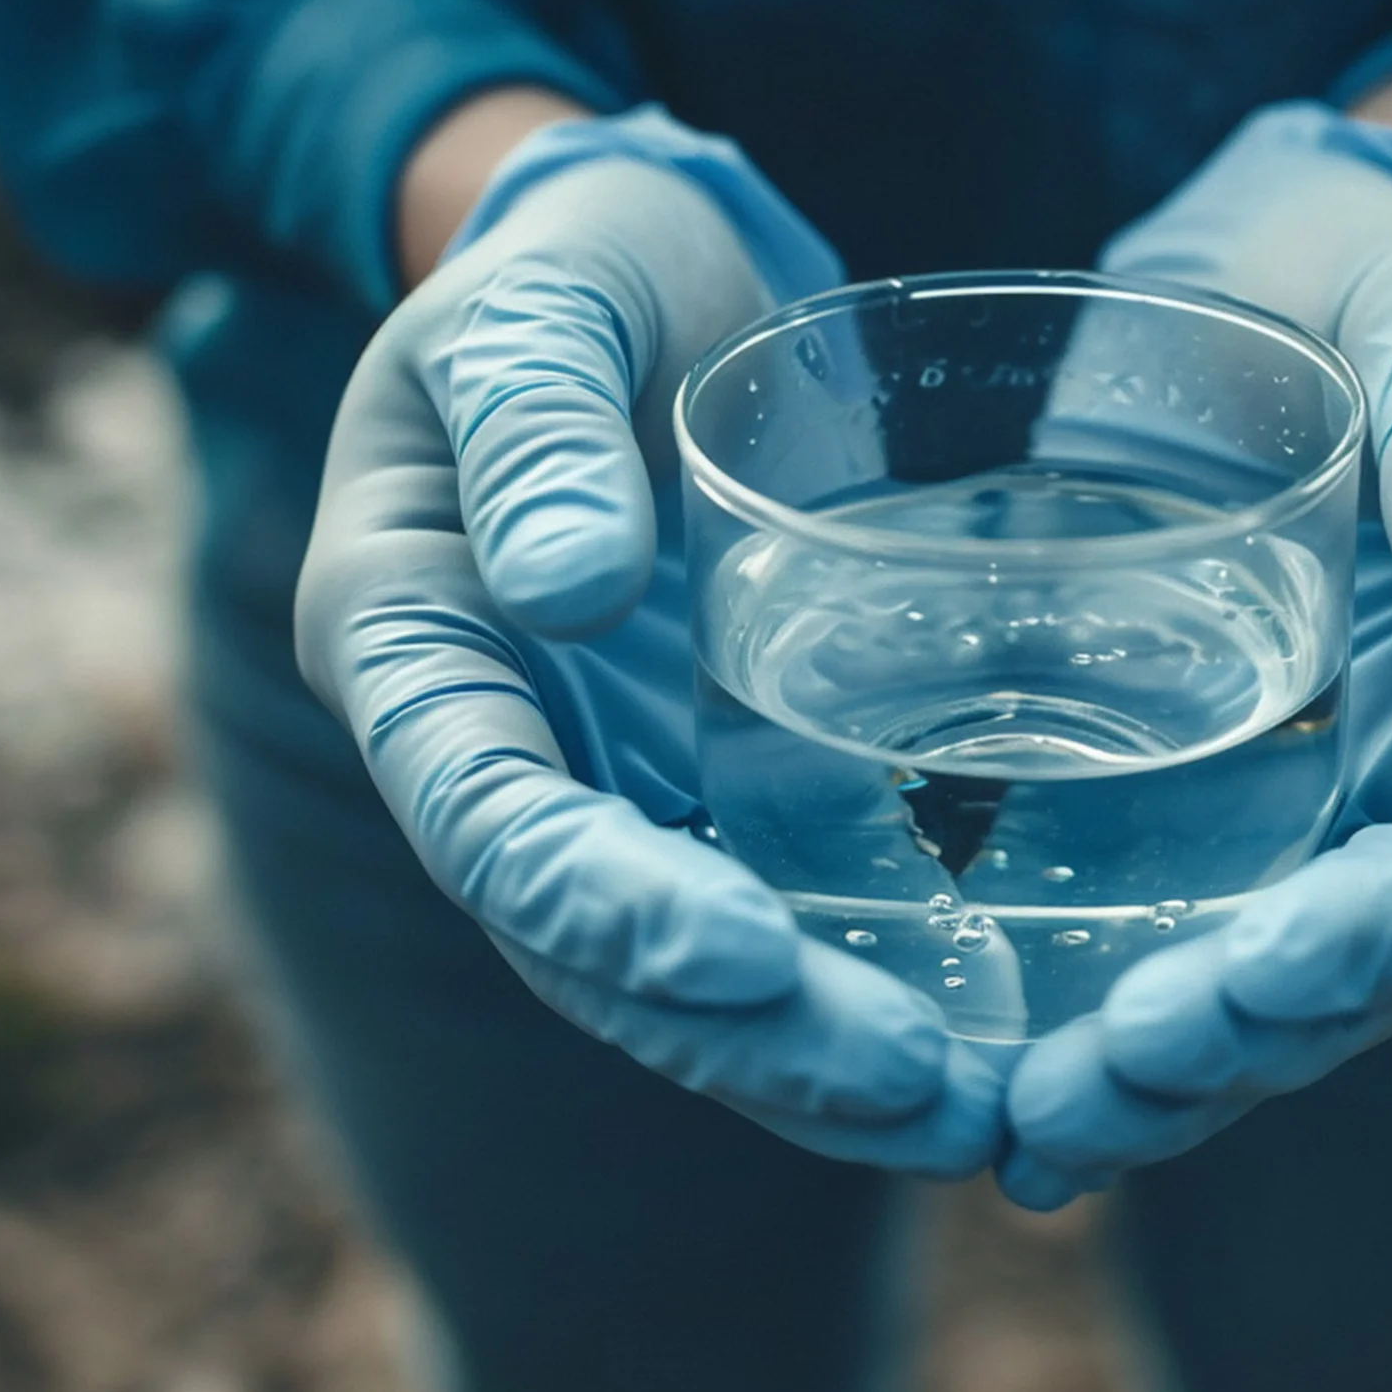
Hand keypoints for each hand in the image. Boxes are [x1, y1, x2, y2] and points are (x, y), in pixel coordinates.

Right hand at [296, 108, 1003, 1176]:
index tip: (748, 964)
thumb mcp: (542, 301)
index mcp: (411, 645)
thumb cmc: (574, 270)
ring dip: (813, 1058)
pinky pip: (767, 913)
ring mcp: (598, 782)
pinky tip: (981, 1044)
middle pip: (596, 949)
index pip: (491, 821)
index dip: (607, 908)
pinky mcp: (701, 782)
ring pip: (687, 972)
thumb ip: (536, 425)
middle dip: (748, 1036)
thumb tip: (559, 588)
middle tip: (916, 1093)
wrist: (644, 276)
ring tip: (972, 1120)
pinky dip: (853, 989)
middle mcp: (493, 751)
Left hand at [999, 102, 1391, 1207]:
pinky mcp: (1234, 792)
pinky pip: (1187, 925)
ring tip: (1031, 1139)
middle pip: (1375, 962)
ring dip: (1164, 1072)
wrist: (1292, 270)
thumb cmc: (1384, 272)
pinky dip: (1110, 1011)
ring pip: (1274, 981)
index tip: (1269, 982)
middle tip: (1092, 1095)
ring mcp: (1344, 795)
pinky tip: (1006, 1083)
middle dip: (1245, 1041)